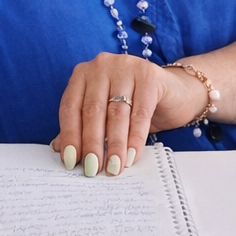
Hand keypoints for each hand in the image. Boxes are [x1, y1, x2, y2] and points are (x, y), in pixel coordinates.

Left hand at [51, 54, 206, 175]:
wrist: (175, 94)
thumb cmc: (134, 106)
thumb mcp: (105, 115)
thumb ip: (82, 127)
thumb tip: (59, 149)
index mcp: (83, 74)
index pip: (70, 107)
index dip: (70, 136)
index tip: (70, 161)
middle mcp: (101, 66)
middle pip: (92, 110)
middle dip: (92, 143)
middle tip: (92, 169)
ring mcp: (126, 67)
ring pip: (116, 112)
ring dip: (114, 144)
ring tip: (113, 167)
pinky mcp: (150, 76)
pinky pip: (140, 113)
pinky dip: (135, 138)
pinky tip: (132, 156)